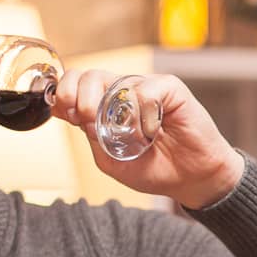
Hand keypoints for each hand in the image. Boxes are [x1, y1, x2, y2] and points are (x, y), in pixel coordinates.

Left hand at [52, 69, 244, 208]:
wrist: (191, 180)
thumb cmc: (155, 169)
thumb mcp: (111, 160)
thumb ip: (90, 137)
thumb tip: (70, 114)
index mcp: (106, 106)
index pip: (76, 83)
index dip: (65, 94)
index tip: (69, 116)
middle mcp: (124, 92)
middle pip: (88, 76)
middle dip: (80, 99)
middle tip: (90, 123)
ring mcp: (147, 88)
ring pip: (115, 81)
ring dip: (114, 112)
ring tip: (131, 136)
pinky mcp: (169, 89)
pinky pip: (146, 92)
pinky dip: (145, 117)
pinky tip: (154, 131)